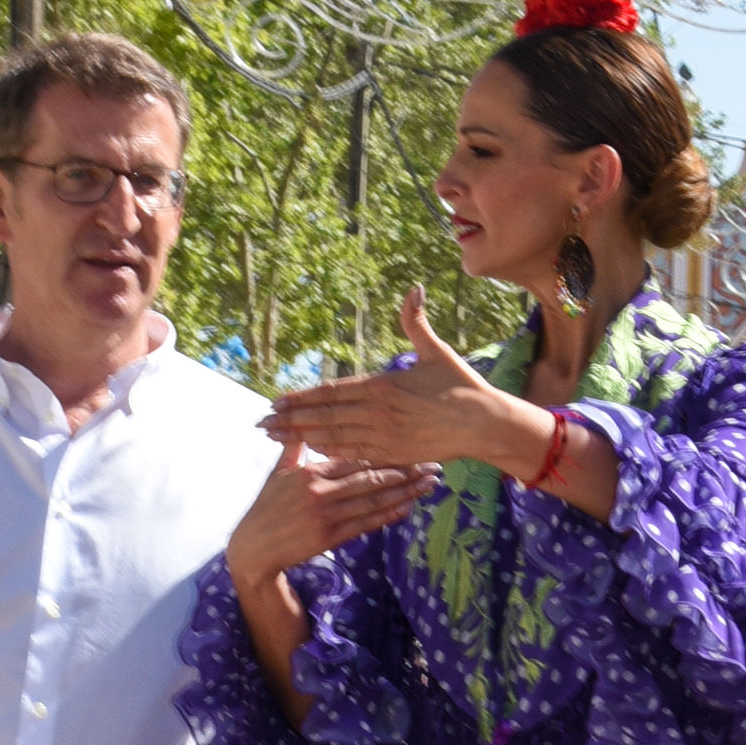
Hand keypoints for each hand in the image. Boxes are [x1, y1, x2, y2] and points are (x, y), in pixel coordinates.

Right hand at [228, 441, 436, 593]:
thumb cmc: (267, 509)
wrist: (254, 549)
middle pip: (370, 477)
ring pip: (372, 500)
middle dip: (404, 470)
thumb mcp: (277, 474)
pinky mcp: (328, 537)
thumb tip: (299, 425)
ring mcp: (325, 515)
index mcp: (310, 471)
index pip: (354, 456)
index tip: (409, 445)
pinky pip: (364, 524)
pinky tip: (407, 507)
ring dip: (404, 493)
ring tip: (428, 484)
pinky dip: (387, 515)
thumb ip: (293, 449)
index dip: (384, 451)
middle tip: (431, 463)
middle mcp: (320, 491)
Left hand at [263, 288, 518, 469]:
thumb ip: (416, 322)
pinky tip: (311, 453)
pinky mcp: (393, 455)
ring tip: (276, 439)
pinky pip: (353, 456)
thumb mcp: (436, 351)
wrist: (484, 424)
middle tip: (262, 423)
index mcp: (382, 386)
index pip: (331, 392)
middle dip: (290, 421)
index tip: (276, 400)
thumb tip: (415, 288)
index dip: (301, 398)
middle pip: (323, 417)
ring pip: (333, 439)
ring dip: (302, 439)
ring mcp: (384, 437)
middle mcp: (377, 413)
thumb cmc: (461, 385)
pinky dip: (330, 454)